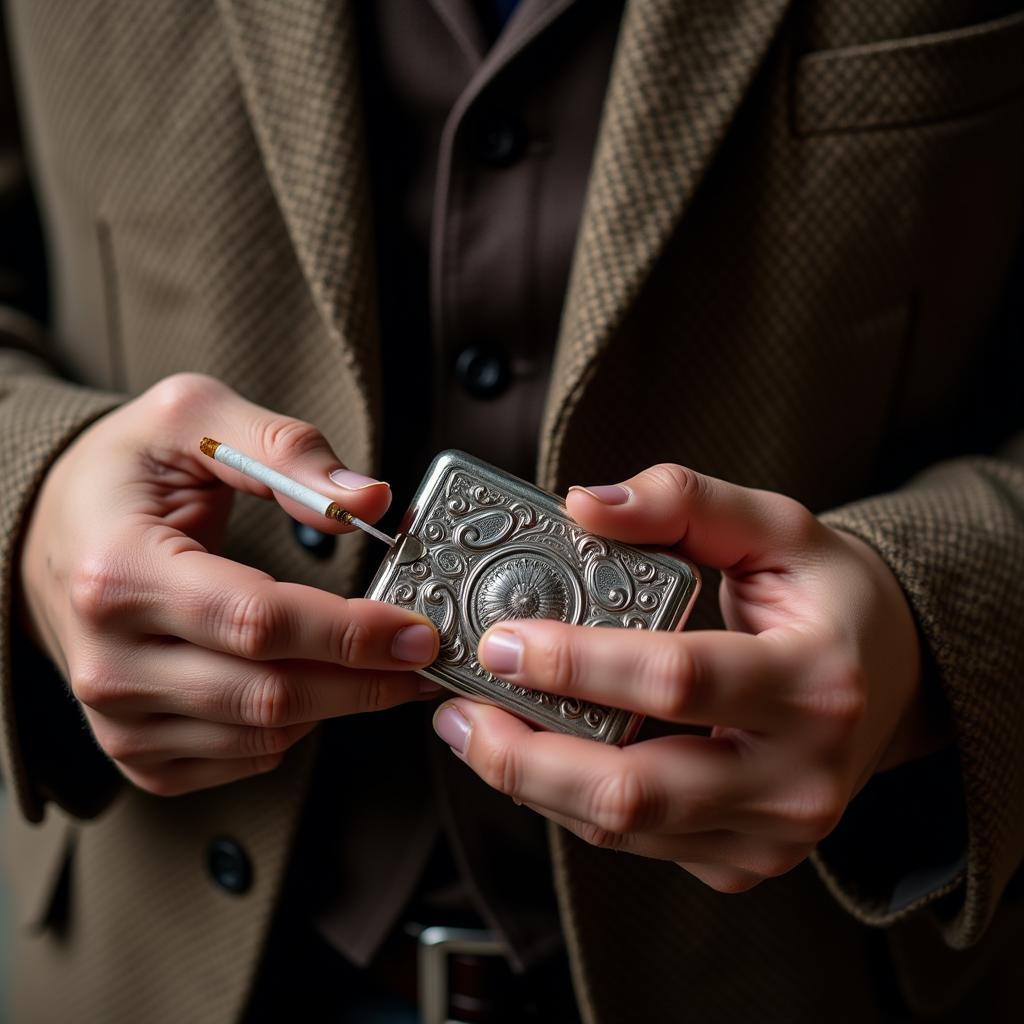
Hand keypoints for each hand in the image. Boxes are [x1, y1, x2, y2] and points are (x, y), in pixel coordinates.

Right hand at [18, 373, 438, 795]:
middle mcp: (110, 661)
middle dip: (367, 680)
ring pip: (264, 738)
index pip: (257, 621)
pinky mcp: (138, 750)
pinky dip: (297, 731)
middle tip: (425, 656)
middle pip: (269, 694)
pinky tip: (317, 689)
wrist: (51, 531)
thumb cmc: (123, 472)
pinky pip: (242, 762)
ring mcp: (118, 717)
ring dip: (341, 706)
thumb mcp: (193, 418)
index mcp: (120, 573)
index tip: (416, 630)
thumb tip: (370, 503)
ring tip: (386, 668)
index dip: (350, 633)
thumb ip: (285, 450)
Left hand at [433, 464, 934, 891]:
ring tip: (472, 728)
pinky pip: (634, 841)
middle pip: (637, 788)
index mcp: (815, 681)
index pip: (678, 679)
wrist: (886, 680)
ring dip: (531, 781)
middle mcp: (801, 775)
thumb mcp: (777, 528)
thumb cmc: (826, 599)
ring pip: (623, 827)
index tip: (499, 639)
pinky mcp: (743, 860)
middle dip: (527, 755)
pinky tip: (533, 755)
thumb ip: (684, 502)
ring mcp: (772, 834)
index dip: (578, 663)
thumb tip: (583, 504)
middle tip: (458, 709)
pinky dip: (569, 800)